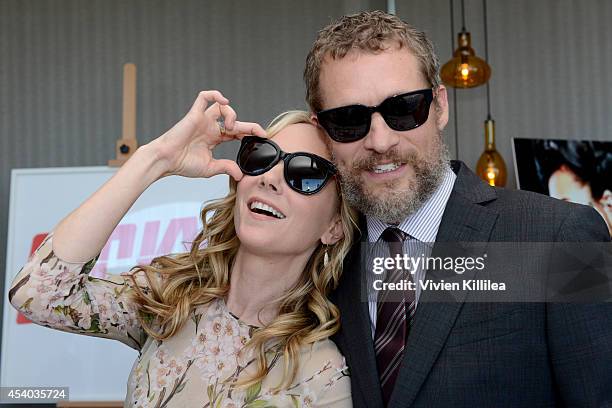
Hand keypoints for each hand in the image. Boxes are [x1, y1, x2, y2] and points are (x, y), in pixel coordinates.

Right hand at [149, 90, 265, 179]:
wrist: (166, 160)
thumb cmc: (183, 164)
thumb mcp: (210, 168)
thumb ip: (226, 167)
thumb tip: (240, 175)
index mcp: (214, 138)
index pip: (235, 132)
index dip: (250, 132)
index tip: (263, 136)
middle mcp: (209, 127)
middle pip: (233, 119)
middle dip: (248, 126)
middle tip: (259, 132)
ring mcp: (202, 119)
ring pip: (222, 107)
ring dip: (231, 115)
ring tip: (230, 128)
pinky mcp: (194, 114)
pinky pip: (204, 97)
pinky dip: (215, 95)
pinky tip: (224, 101)